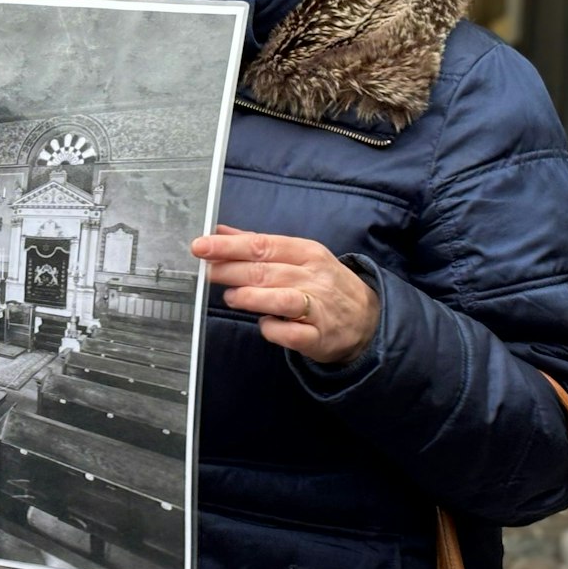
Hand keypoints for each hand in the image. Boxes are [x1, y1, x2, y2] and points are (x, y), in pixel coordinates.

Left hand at [191, 225, 379, 364]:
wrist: (366, 319)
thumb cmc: (323, 284)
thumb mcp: (298, 256)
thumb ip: (258, 244)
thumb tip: (221, 231)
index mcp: (305, 252)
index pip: (262, 245)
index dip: (228, 246)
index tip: (201, 245)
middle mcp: (312, 277)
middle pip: (265, 271)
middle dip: (230, 270)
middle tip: (206, 271)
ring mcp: (317, 307)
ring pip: (280, 299)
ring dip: (251, 297)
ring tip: (230, 297)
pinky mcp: (318, 337)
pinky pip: (290, 334)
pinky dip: (272, 329)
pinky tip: (263, 324)